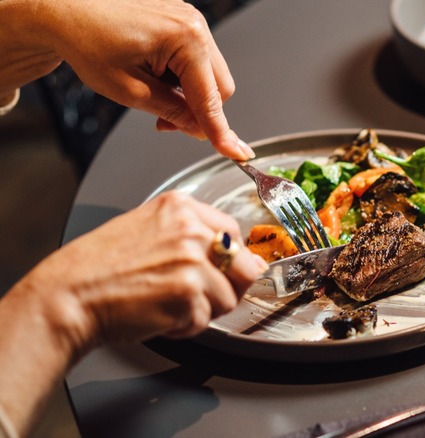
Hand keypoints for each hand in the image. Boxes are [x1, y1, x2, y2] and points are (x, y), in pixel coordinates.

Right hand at [26, 192, 265, 347]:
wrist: (69, 296)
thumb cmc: (99, 267)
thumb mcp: (148, 228)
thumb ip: (192, 235)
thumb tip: (239, 256)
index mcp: (182, 208)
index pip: (233, 233)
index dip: (230, 259)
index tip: (218, 271)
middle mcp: (191, 230)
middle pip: (245, 265)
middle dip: (228, 286)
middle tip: (198, 294)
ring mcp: (193, 261)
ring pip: (229, 298)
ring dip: (204, 309)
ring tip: (170, 303)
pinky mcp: (189, 294)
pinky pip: (206, 321)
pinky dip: (186, 326)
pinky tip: (160, 314)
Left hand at [41, 0, 253, 159]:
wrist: (64, 9)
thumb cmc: (86, 39)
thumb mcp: (129, 90)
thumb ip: (171, 111)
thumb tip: (197, 129)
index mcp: (186, 39)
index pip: (210, 99)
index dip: (221, 132)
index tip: (237, 153)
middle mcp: (195, 26)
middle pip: (220, 87)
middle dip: (198, 111)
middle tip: (164, 123)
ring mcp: (190, 21)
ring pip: (210, 75)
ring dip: (190, 94)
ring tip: (152, 93)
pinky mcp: (182, 21)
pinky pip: (197, 59)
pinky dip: (182, 76)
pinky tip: (155, 76)